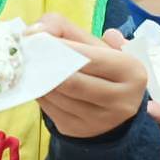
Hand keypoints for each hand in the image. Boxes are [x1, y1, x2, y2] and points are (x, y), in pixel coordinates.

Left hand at [34, 15, 149, 138]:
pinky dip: (39, 93)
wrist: (113, 106)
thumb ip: (66, 29)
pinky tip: (37, 83)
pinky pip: (49, 109)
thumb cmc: (102, 69)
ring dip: (39, 80)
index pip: (89, 59)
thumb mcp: (94, 44)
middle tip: (28, 53)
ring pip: (58, 96)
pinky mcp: (78, 131)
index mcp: (131, 72)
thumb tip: (35, 31)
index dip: (60, 47)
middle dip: (46, 65)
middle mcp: (120, 100)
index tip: (39, 39)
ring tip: (29, 66)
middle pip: (72, 81)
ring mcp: (99, 120)